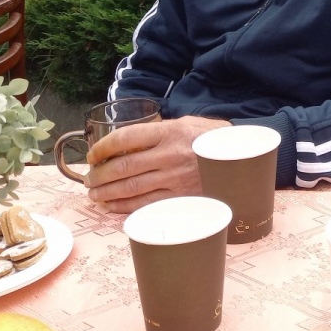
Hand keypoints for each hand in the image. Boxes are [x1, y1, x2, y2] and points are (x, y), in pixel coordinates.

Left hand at [84, 115, 230, 213]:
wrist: (243, 161)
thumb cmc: (214, 141)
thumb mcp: (190, 123)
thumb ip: (161, 129)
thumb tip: (129, 139)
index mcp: (170, 132)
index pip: (125, 139)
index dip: (102, 148)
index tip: (92, 155)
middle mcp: (170, 156)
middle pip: (123, 167)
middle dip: (99, 174)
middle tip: (87, 179)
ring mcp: (176, 180)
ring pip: (130, 188)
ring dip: (105, 192)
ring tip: (93, 194)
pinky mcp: (181, 200)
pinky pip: (145, 205)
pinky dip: (122, 207)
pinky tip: (110, 206)